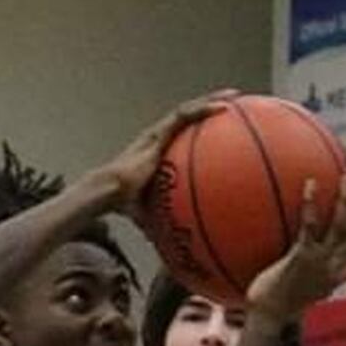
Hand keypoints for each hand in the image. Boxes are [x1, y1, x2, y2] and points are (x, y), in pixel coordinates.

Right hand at [101, 92, 236, 216]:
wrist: (110, 192)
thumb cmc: (126, 205)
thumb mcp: (152, 213)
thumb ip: (166, 222)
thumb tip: (177, 249)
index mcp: (157, 152)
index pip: (182, 134)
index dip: (200, 128)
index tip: (221, 128)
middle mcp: (158, 138)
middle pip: (189, 117)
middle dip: (211, 107)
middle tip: (236, 106)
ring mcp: (158, 133)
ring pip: (189, 110)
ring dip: (212, 100)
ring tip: (236, 97)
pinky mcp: (158, 132)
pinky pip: (186, 115)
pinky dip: (205, 109)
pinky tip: (225, 108)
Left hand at [245, 174, 345, 321]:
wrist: (267, 318)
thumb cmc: (269, 309)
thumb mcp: (287, 295)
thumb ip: (290, 280)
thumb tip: (279, 272)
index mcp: (332, 278)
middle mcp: (332, 269)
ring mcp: (321, 262)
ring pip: (341, 226)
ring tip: (344, 178)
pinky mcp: (304, 256)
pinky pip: (312, 225)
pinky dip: (313, 204)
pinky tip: (309, 185)